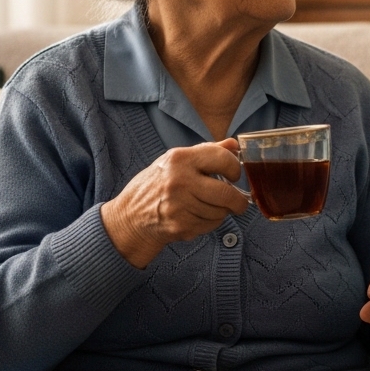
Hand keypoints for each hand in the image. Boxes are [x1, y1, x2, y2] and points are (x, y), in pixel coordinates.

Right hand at [101, 139, 250, 267]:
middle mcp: (179, 181)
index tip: (235, 175)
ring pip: (220, 212)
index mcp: (179, 159)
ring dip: (221, 212)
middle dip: (238, 201)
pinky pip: (210, 225)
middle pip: (226, 193)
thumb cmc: (157, 184)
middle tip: (238, 202)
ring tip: (207, 206)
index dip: (235, 168)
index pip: (222, 160)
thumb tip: (234, 144)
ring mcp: (179, 205)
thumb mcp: (175, 160)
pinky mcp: (180, 226)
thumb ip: (207, 151)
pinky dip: (210, 223)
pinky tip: (196, 216)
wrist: (131, 216)